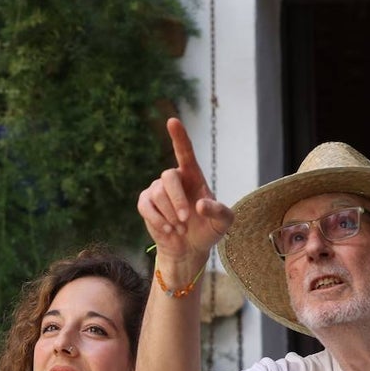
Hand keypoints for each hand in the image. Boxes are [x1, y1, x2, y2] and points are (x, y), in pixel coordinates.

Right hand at [136, 118, 232, 269]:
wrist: (189, 249)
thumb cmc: (208, 230)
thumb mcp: (223, 223)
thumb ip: (219, 211)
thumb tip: (200, 204)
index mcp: (193, 176)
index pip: (185, 152)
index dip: (179, 136)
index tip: (172, 121)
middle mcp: (174, 179)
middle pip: (168, 177)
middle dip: (176, 199)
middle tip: (184, 220)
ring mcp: (157, 190)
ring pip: (157, 194)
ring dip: (169, 214)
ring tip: (179, 229)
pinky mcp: (146, 204)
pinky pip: (146, 206)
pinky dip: (157, 220)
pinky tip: (168, 231)